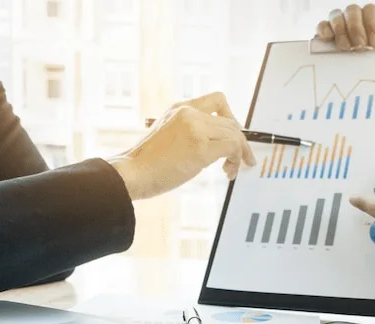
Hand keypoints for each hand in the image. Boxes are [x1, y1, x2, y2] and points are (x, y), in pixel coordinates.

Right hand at [107, 92, 254, 200]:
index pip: (218, 100)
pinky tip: (228, 172)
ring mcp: (195, 129)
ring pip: (235, 135)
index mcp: (180, 108)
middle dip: (240, 142)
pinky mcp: (200, 147)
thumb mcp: (168, 133)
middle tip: (242, 160)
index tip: (233, 135)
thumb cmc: (147, 162)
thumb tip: (218, 143)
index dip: (232, 117)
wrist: (132, 172)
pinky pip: (232, 148)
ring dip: (239, 155)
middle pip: (231, 122)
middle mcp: (189, 113)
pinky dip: (236, 161)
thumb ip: (190, 130)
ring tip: (231, 170)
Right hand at [315, 4, 374, 50]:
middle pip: (352, 10)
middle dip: (356, 27)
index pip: (370, 10)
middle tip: (361, 46)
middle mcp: (357, 23)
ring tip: (346, 47)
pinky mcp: (328, 42)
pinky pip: (322, 27)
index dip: (371, 22)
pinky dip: (323, 28)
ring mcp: (342, 31)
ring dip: (340, 29)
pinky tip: (327, 38)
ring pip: (336, 16)